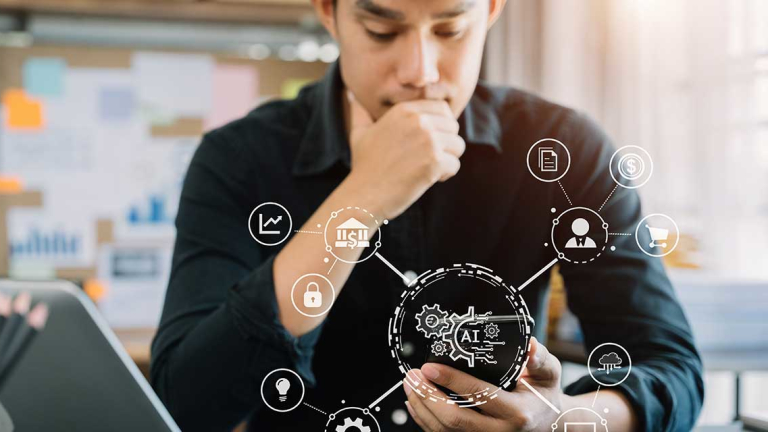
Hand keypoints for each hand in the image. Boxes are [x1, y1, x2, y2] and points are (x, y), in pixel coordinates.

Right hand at [344, 91, 464, 219]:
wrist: (364, 194)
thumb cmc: (364, 166)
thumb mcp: (359, 134)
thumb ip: (360, 113)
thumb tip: (351, 95)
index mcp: (404, 110)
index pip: (443, 109)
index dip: (440, 127)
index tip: (425, 143)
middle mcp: (418, 121)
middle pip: (453, 127)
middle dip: (445, 144)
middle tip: (425, 159)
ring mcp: (428, 141)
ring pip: (458, 146)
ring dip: (447, 160)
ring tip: (426, 169)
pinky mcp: (435, 162)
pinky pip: (455, 165)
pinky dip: (444, 175)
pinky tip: (426, 180)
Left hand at [403, 337, 564, 430]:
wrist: (547, 424)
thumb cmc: (542, 395)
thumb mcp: (549, 374)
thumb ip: (539, 359)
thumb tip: (529, 346)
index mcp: (518, 413)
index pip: (479, 396)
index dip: (452, 380)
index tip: (430, 366)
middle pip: (455, 419)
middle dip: (428, 396)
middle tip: (413, 375)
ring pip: (445, 431)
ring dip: (421, 407)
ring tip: (410, 384)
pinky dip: (425, 420)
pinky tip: (415, 403)